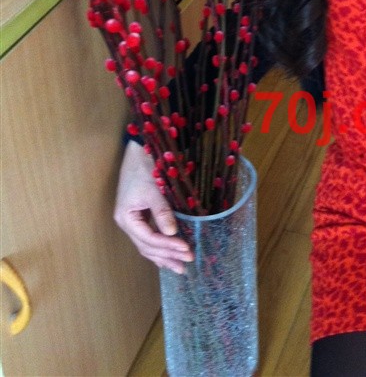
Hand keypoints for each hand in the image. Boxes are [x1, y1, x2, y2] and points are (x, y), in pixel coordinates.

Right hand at [114, 140, 193, 273]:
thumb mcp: (153, 189)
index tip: (186, 249)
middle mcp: (127, 222)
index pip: (148, 238)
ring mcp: (133, 220)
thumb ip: (162, 211)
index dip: (168, 246)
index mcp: (126, 217)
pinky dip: (160, 246)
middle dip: (167, 255)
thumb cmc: (144, 166)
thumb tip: (172, 233)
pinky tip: (170, 254)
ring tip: (179, 267)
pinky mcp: (140, 215)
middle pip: (147, 246)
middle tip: (187, 263)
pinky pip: (149, 236)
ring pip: (147, 244)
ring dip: (163, 256)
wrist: (139, 149)